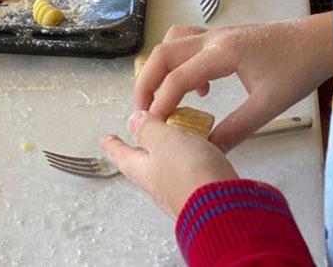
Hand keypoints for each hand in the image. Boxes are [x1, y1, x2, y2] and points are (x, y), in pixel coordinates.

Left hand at [101, 111, 237, 215]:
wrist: (227, 210)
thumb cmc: (190, 174)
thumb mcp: (164, 141)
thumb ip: (148, 129)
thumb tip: (132, 122)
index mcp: (143, 171)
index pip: (123, 155)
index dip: (114, 145)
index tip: (105, 139)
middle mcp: (159, 186)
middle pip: (145, 164)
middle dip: (142, 151)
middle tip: (140, 138)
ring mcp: (181, 193)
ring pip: (169, 169)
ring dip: (169, 154)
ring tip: (174, 140)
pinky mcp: (204, 195)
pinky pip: (192, 173)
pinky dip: (193, 160)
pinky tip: (204, 154)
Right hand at [135, 13, 332, 151]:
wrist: (317, 41)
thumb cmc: (297, 71)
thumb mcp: (268, 106)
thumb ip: (235, 128)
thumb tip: (208, 151)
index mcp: (223, 54)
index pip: (179, 78)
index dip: (161, 103)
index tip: (151, 127)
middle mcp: (212, 39)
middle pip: (163, 54)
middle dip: (146, 83)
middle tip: (141, 112)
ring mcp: (214, 34)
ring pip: (170, 43)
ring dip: (158, 69)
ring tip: (159, 97)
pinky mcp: (220, 36)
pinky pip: (185, 43)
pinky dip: (177, 63)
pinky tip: (197, 87)